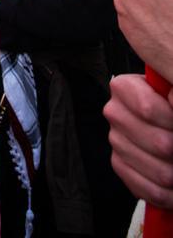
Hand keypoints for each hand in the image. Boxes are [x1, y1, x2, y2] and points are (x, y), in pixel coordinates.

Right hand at [105, 74, 172, 207]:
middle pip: (160, 144)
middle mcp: (114, 112)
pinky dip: (170, 193)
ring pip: (160, 171)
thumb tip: (172, 98)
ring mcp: (115, 140)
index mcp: (123, 87)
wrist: (164, 124)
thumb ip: (172, 90)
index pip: (148, 108)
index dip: (172, 121)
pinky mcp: (119, 166)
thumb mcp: (170, 88)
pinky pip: (151, 189)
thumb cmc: (168, 106)